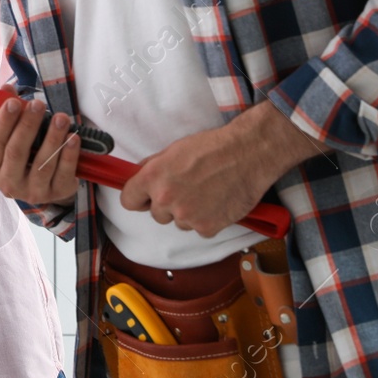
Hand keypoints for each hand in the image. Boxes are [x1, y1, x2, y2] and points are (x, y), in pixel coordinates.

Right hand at [0, 82, 81, 208]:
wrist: (41, 185)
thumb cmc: (23, 157)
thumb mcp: (11, 139)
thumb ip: (8, 114)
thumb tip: (7, 89)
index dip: (4, 122)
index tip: (13, 102)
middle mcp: (9, 183)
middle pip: (16, 153)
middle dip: (28, 125)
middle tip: (38, 105)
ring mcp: (32, 191)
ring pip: (42, 163)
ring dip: (52, 138)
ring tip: (61, 118)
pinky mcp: (55, 193)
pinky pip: (63, 173)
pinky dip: (69, 155)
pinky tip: (73, 138)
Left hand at [118, 102, 321, 234]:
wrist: (248, 153)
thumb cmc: (212, 147)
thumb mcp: (174, 150)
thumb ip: (153, 168)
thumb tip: (140, 179)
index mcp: (153, 177)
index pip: (129, 201)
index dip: (139, 199)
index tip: (146, 198)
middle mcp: (166, 199)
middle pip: (156, 214)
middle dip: (168, 205)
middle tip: (188, 189)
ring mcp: (186, 216)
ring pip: (179, 222)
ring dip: (189, 213)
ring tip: (207, 193)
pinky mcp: (207, 227)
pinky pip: (200, 229)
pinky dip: (208, 219)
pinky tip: (218, 202)